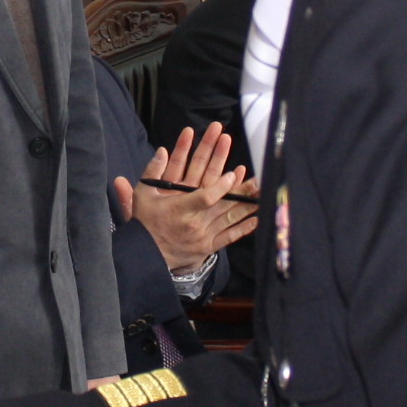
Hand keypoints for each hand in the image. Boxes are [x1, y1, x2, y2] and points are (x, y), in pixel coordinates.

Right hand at [114, 123, 258, 270]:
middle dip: (243, 192)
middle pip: (224, 206)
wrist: (146, 255)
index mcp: (180, 209)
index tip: (232, 173)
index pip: (204, 197)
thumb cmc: (145, 222)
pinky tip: (256, 220)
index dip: (220, 186)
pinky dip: (243, 229)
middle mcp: (195, 224)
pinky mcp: (207, 247)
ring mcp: (203, 237)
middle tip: (259, 181)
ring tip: (263, 195)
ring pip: (230, 220)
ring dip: (248, 207)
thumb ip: (153, 172)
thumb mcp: (143, 195)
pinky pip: (229, 238)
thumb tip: (163, 150)